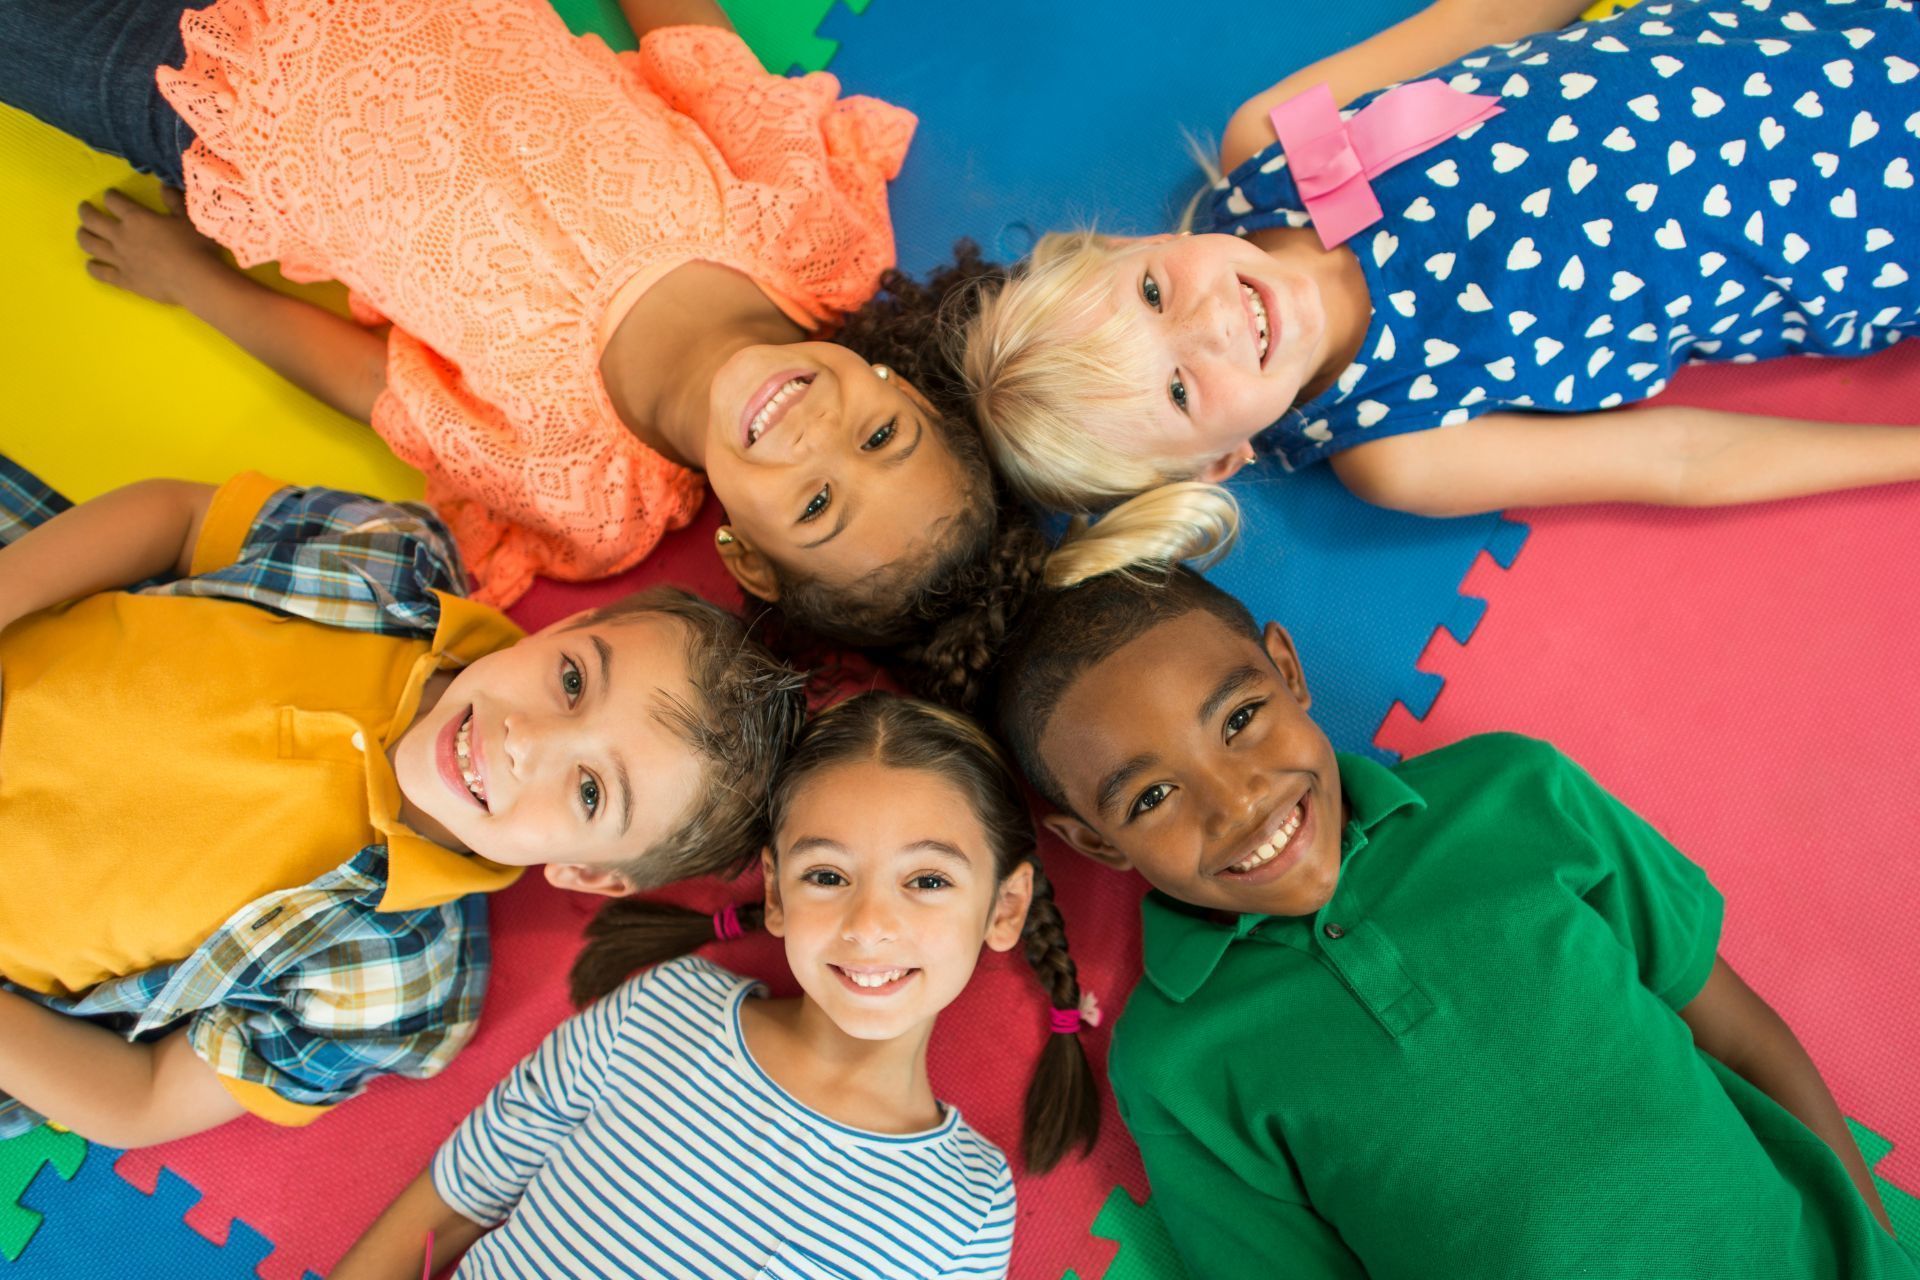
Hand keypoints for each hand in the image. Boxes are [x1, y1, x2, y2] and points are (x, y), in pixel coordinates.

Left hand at [76, 187, 230, 307]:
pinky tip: (91, 264)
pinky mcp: (123, 279)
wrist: (196, 280)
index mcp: (136, 218)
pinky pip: (100, 272)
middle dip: (86, 211)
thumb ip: (174, 201)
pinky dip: (92, 267)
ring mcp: (119, 258)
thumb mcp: (189, 218)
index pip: (113, 200)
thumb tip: (163, 186)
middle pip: (92, 219)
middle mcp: (121, 235)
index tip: (110, 194)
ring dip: (83, 235)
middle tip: (85, 208)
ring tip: (83, 233)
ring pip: (89, 244)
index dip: (110, 195)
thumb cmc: (196, 246)